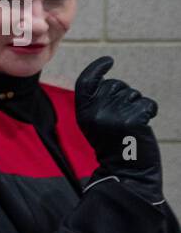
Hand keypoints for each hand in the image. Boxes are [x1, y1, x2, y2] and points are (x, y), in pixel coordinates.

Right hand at [75, 56, 163, 204]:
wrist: (125, 171)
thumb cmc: (111, 146)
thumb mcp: (94, 124)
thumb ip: (98, 104)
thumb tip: (114, 85)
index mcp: (83, 112)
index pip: (86, 82)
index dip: (97, 68)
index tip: (108, 61)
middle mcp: (95, 111)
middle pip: (115, 85)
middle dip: (123, 94)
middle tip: (122, 115)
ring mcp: (114, 115)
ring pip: (133, 94)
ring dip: (137, 105)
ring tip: (131, 123)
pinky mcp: (133, 120)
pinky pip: (147, 104)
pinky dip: (149, 111)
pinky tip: (142, 125)